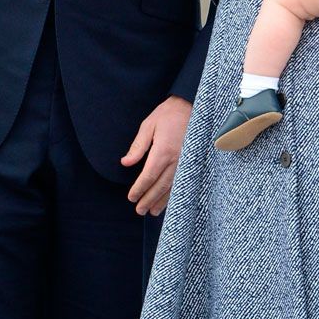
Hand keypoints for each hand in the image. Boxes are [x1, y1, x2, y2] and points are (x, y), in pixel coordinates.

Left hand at [121, 95, 191, 216]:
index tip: (131, 197)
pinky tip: (168, 201)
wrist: (192, 106)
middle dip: (149, 200)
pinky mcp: (193, 162)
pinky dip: (175, 194)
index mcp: (163, 151)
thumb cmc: (168, 114)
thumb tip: (125, 163)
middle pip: (161, 186)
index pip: (149, 176)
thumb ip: (137, 146)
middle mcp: (177, 160)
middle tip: (139, 210)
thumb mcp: (148, 125)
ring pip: (173, 187)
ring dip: (162, 201)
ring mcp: (187, 163)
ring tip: (152, 212)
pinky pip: (183, 182)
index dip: (139, 189)